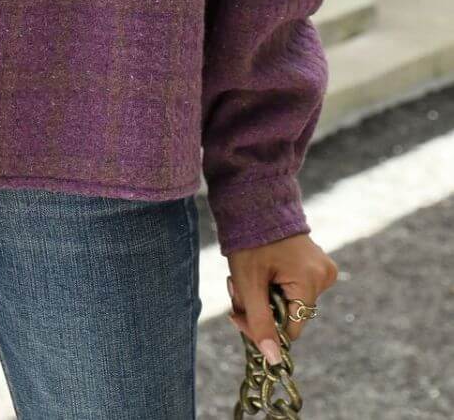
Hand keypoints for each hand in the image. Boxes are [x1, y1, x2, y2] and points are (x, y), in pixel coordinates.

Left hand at [226, 233, 337, 366]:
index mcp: (311, 280)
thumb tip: (273, 360)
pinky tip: (261, 270)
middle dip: (261, 308)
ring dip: (265, 297)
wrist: (254, 202)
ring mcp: (323, 268)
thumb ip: (260, 322)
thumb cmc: (250, 239)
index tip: (237, 314)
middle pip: (290, 314)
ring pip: (290, 302)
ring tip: (247, 276)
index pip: (292, 328)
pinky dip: (274, 285)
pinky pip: (295, 287)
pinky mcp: (316, 264)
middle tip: (237, 289)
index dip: (263, 328)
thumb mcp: (248, 282)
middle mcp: (325, 275)